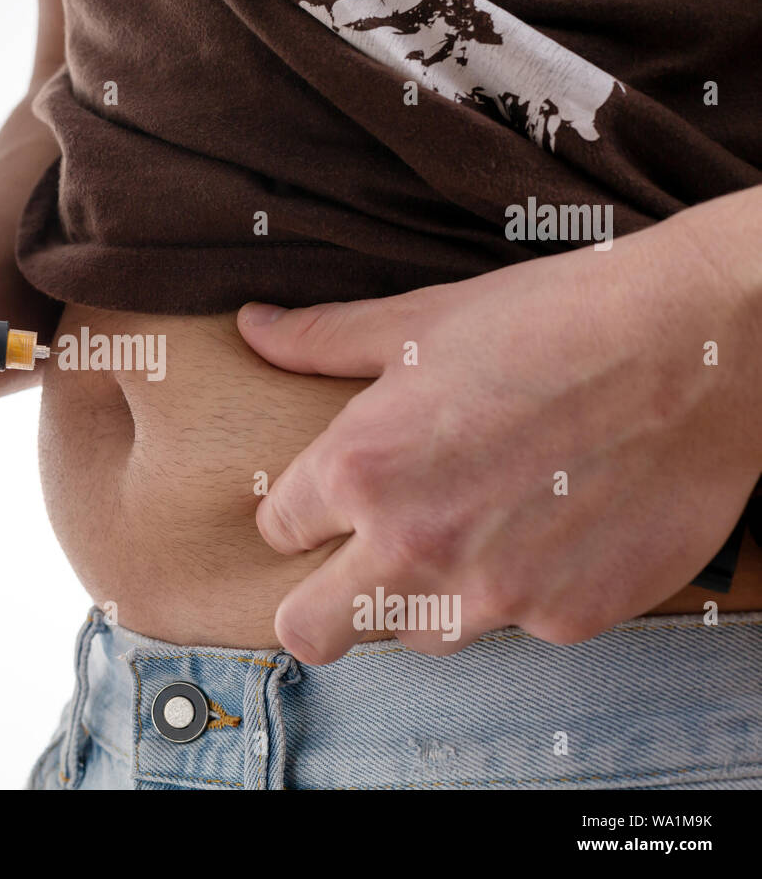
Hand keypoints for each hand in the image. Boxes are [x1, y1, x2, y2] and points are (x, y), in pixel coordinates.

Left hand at [239, 193, 761, 663]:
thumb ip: (323, 339)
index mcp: (361, 469)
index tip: (325, 504)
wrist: (701, 340)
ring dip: (427, 600)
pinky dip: (525, 594)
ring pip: (418, 637)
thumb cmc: (554, 318)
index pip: (277, 531)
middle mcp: (415, 545)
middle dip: (316, 607)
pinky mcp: (570, 618)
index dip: (298, 515)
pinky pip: (517, 629)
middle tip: (347, 575)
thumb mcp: (424, 319)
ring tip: (472, 532)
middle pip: (311, 632)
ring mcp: (494, 594)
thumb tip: (253, 324)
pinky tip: (554, 533)